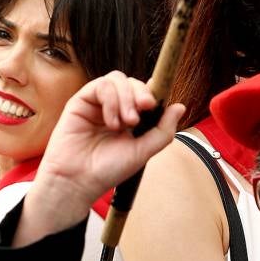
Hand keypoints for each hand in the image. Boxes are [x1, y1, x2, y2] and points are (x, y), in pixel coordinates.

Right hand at [18, 73, 182, 240]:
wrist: (79, 181)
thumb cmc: (107, 171)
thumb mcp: (143, 151)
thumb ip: (163, 130)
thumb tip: (180, 106)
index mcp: (129, 118)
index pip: (144, 93)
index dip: (152, 92)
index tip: (154, 104)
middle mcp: (113, 108)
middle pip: (132, 82)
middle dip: (141, 94)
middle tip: (142, 112)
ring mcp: (97, 104)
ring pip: (117, 79)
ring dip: (126, 98)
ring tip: (125, 123)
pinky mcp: (80, 102)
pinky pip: (101, 85)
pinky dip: (110, 100)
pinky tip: (110, 122)